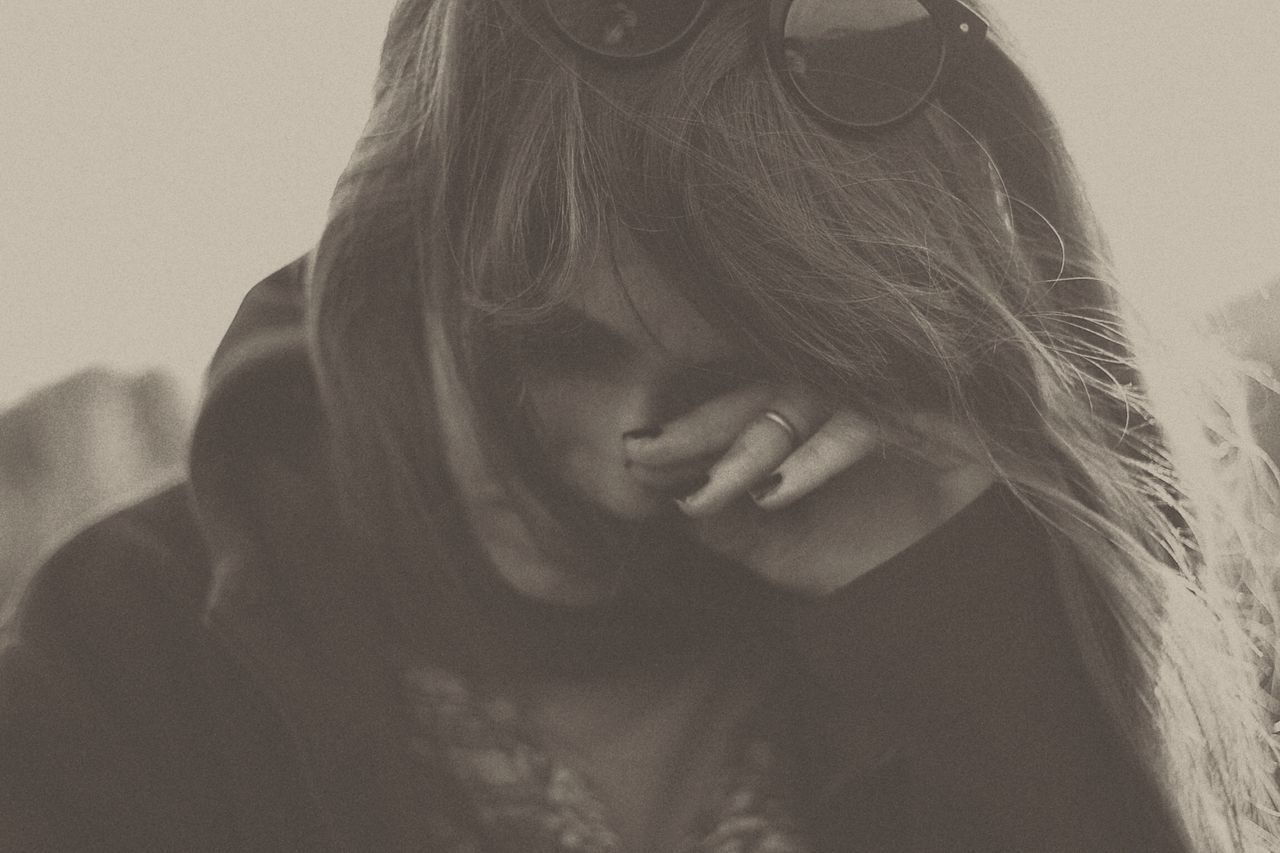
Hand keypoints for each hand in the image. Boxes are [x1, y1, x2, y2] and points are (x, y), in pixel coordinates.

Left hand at [624, 386, 994, 596]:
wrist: (958, 586)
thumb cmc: (872, 555)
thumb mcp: (784, 552)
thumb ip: (732, 529)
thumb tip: (673, 502)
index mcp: (800, 424)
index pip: (730, 416)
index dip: (682, 438)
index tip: (633, 460)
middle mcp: (834, 400)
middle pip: (752, 398)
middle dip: (694, 431)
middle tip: (644, 456)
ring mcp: (877, 398)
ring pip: (797, 405)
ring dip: (744, 449)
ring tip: (702, 495)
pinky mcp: (922, 412)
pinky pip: (859, 423)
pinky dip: (814, 456)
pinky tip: (773, 492)